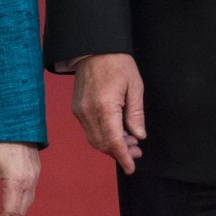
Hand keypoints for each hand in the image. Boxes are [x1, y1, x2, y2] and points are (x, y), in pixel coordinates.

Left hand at [0, 141, 40, 215]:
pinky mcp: (36, 168)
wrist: (13, 116)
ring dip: (16, 213)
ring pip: (28, 202)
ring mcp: (35, 174)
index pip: (10, 212)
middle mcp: (29, 180)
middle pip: (21, 210)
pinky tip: (12, 202)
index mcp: (16, 180)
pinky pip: (31, 192)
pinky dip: (22, 202)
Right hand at [72, 53, 145, 173]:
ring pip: (94, 139)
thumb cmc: (117, 63)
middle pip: (102, 144)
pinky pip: (89, 130)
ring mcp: (80, 110)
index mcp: (105, 106)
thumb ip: (136, 114)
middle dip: (119, 152)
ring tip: (129, 142)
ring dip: (111, 145)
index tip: (131, 168)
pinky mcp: (76, 108)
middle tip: (137, 152)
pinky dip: (102, 136)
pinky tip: (116, 131)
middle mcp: (88, 112)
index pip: (113, 141)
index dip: (123, 157)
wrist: (94, 47)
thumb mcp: (134, 86)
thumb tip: (138, 136)